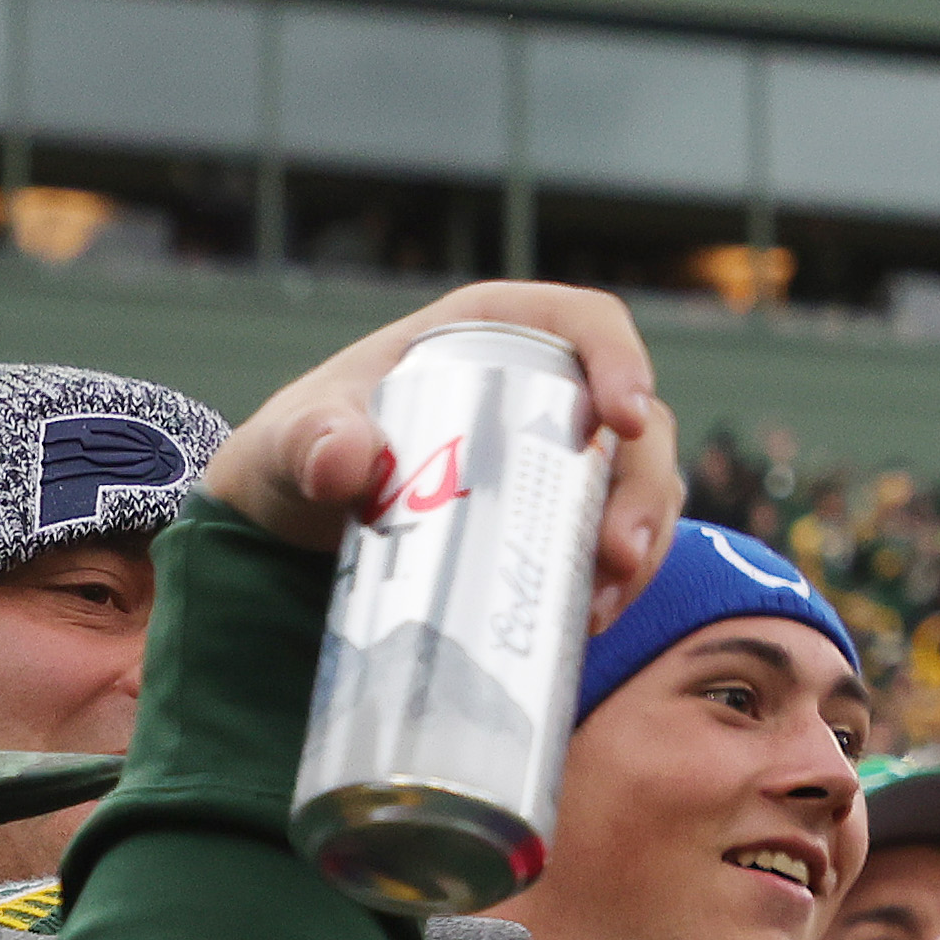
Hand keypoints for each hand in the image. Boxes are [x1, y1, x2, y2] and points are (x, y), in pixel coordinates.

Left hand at [203, 282, 681, 624]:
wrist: (296, 514)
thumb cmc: (304, 448)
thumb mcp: (296, 437)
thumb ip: (308, 439)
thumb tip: (345, 460)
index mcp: (495, 331)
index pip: (586, 324)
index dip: (623, 360)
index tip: (626, 420)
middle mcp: (546, 385)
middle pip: (635, 421)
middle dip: (643, 489)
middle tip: (616, 551)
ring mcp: (563, 451)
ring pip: (640, 482)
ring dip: (641, 543)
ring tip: (600, 602)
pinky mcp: (564, 509)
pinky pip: (619, 532)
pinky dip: (619, 576)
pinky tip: (589, 615)